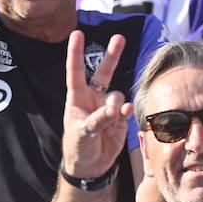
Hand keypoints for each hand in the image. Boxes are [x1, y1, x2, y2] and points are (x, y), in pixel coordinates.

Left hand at [61, 32, 131, 180]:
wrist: (90, 167)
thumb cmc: (78, 149)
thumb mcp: (81, 135)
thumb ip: (96, 121)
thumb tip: (113, 110)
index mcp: (77, 99)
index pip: (76, 72)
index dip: (76, 53)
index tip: (77, 34)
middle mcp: (93, 99)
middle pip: (104, 72)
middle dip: (112, 55)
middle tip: (119, 37)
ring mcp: (108, 107)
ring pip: (117, 94)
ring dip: (115, 105)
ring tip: (110, 120)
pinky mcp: (120, 119)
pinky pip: (126, 108)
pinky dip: (126, 110)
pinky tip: (124, 115)